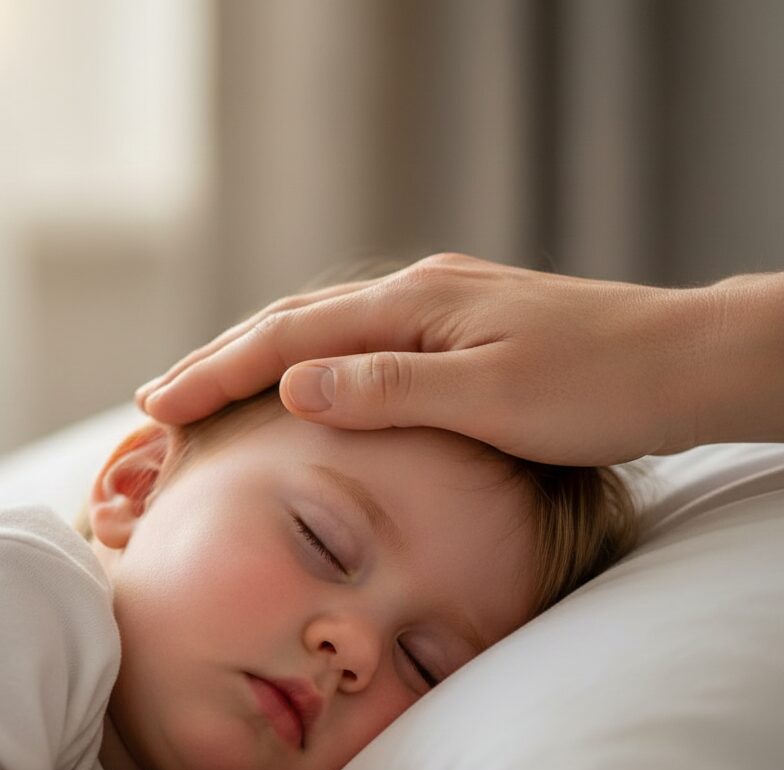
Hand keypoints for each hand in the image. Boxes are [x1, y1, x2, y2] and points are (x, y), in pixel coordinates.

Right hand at [135, 254, 728, 465]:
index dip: (216, 374)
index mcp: (414, 307)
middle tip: (156, 400)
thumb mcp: (490, 396)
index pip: (289, 339)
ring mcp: (436, 310)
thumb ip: (389, 389)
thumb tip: (292, 385)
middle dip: (219, 362)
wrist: (681, 365)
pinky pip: (359, 344)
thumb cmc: (598, 387)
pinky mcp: (456, 333)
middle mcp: (416, 296)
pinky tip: (301, 385)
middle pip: (292, 323)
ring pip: (322, 331)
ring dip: (257, 361)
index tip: (156, 407)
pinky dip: (309, 365)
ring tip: (206, 391)